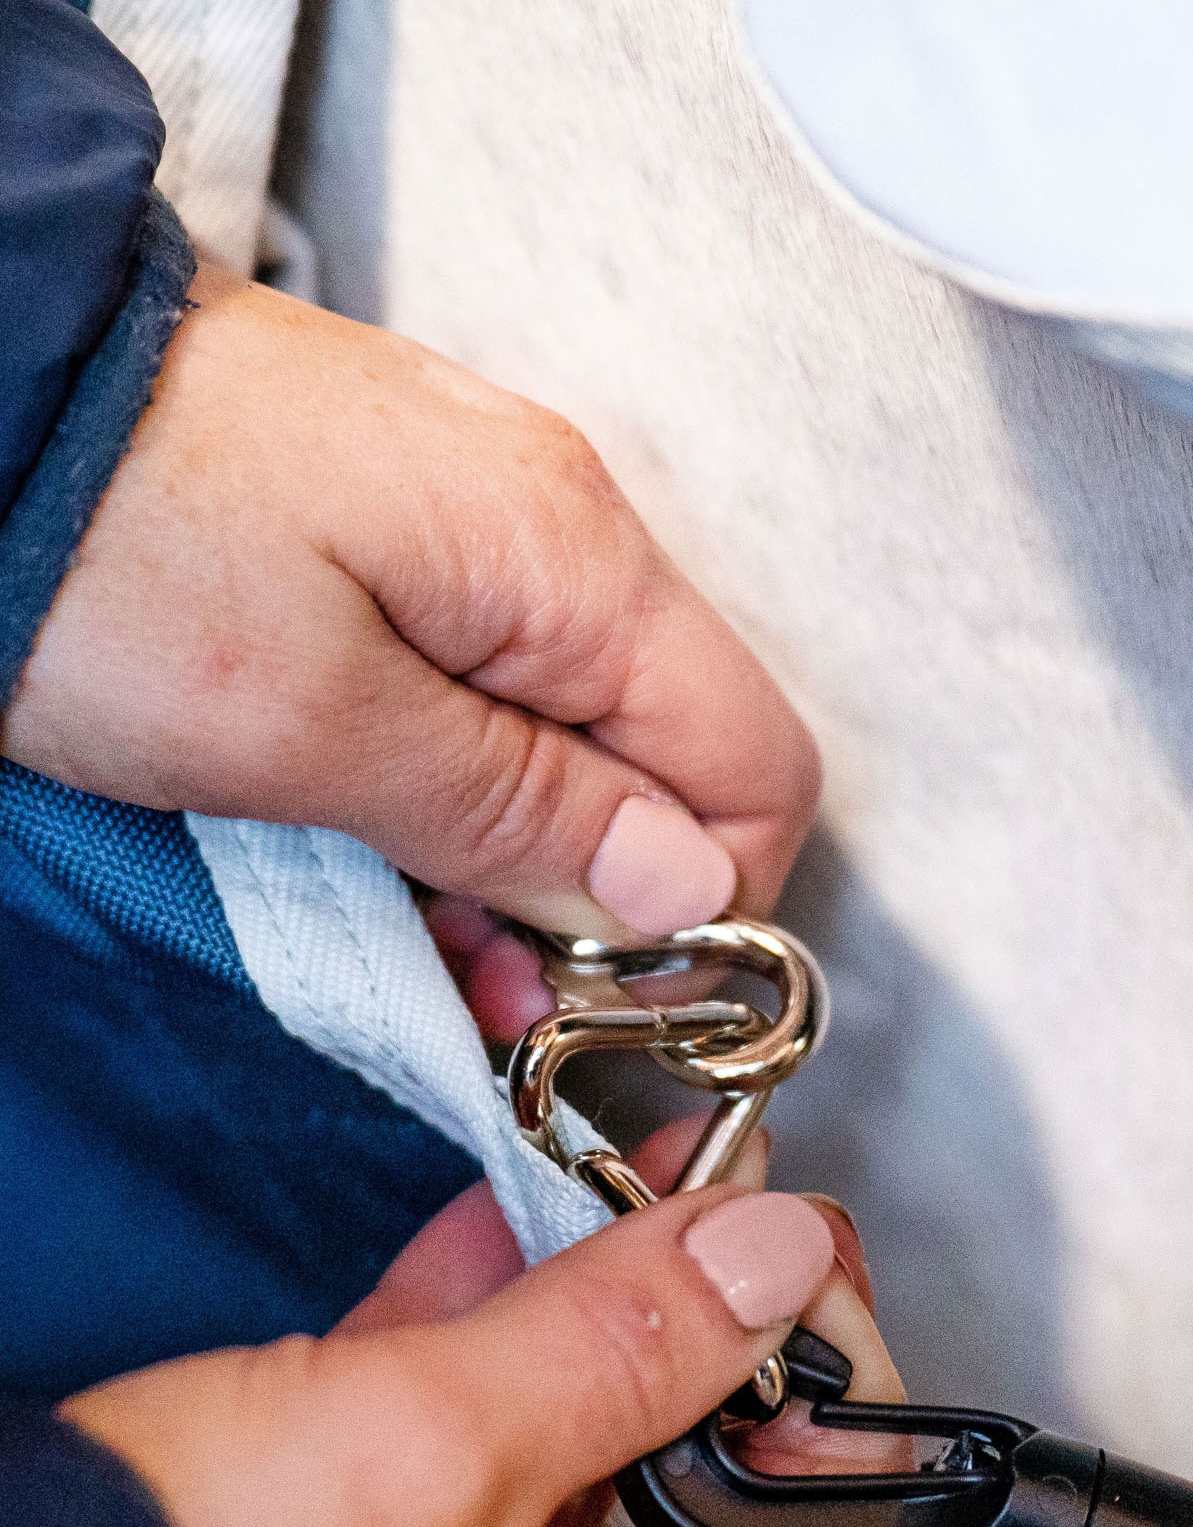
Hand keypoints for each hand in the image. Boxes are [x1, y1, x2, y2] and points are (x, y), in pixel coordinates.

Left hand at [4, 266, 818, 941]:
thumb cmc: (104, 540)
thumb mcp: (320, 726)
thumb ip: (522, 814)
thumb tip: (688, 890)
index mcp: (571, 562)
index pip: (755, 771)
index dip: (704, 911)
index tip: (598, 999)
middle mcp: (555, 527)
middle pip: (671, 763)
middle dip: (598, 902)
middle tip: (486, 993)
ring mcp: (480, 529)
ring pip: (577, 742)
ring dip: (516, 859)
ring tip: (412, 931)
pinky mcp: (404, 540)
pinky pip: (488, 694)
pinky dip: (454, 788)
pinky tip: (378, 841)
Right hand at [62, 1174, 910, 1526]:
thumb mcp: (433, 1456)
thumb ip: (624, 1346)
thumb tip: (773, 1260)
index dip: (855, 1471)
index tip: (825, 1322)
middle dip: (720, 1375)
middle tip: (729, 1231)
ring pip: (580, 1507)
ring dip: (600, 1350)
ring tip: (625, 1200)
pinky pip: (464, 1499)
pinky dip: (487, 1375)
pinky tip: (495, 1244)